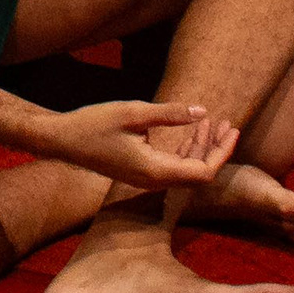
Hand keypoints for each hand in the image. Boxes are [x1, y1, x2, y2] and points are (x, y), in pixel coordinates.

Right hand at [34, 98, 241, 192]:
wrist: (62, 140)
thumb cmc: (94, 124)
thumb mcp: (133, 113)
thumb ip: (170, 114)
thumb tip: (202, 111)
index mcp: (155, 171)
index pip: (203, 172)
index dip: (221, 153)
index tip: (231, 130)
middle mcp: (154, 181)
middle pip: (198, 173)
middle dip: (216, 148)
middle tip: (228, 123)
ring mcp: (147, 179)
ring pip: (186, 169)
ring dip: (201, 147)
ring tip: (213, 121)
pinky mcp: (141, 172)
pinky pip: (173, 166)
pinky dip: (186, 149)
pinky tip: (192, 130)